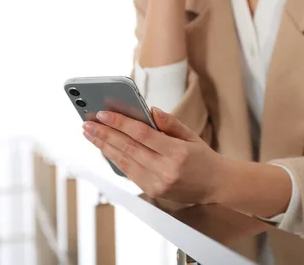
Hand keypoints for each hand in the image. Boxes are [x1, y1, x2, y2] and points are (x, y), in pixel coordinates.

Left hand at [82, 107, 226, 203]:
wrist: (217, 185)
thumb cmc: (204, 157)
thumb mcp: (191, 135)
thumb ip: (170, 123)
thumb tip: (149, 110)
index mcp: (177, 152)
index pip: (142, 134)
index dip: (120, 123)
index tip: (102, 114)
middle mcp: (165, 170)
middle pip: (128, 148)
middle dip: (104, 134)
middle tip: (87, 123)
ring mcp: (157, 183)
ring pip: (124, 162)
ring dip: (104, 147)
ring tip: (90, 134)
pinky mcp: (153, 192)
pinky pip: (129, 173)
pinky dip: (115, 159)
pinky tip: (105, 148)